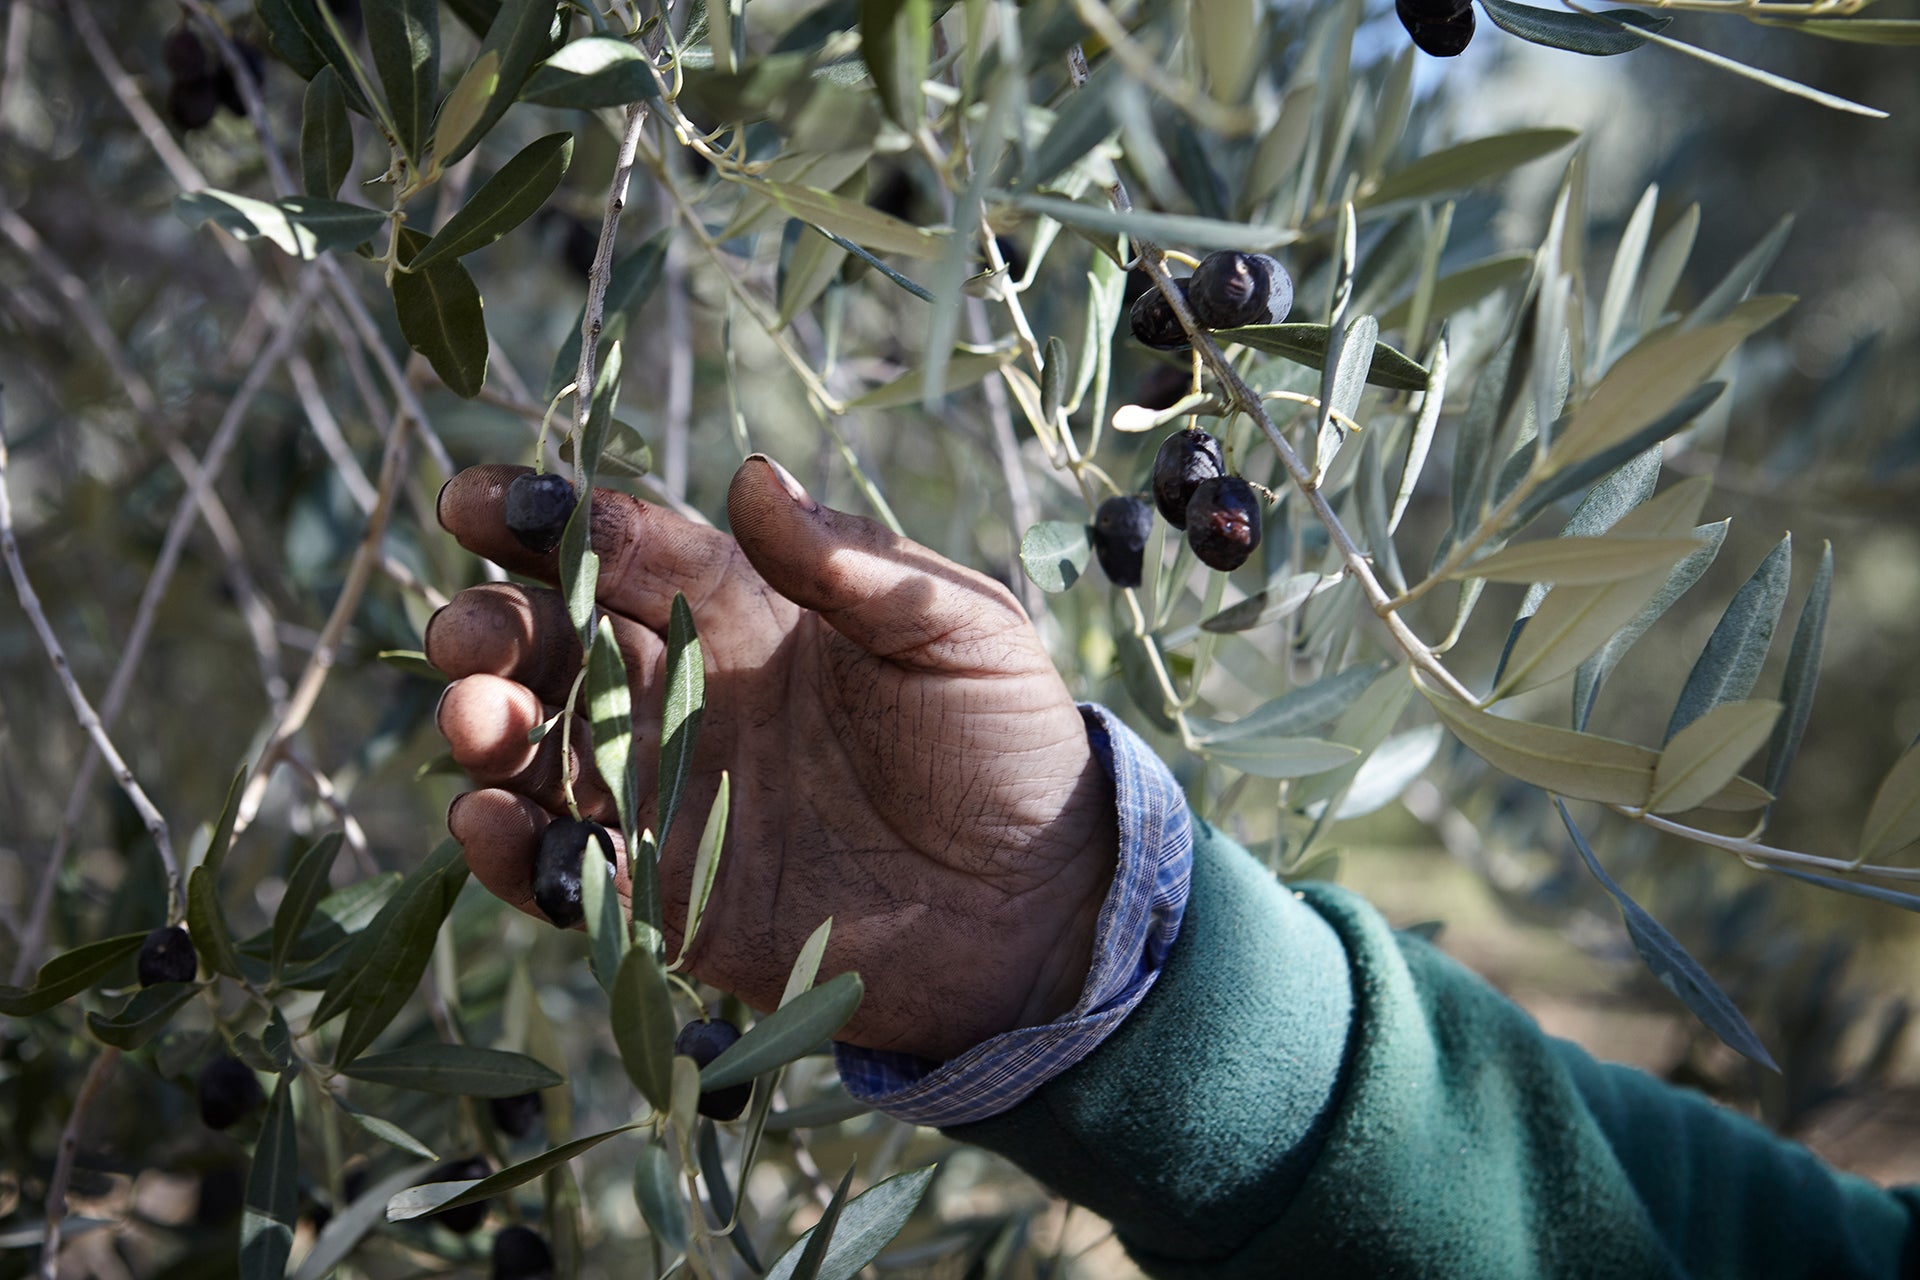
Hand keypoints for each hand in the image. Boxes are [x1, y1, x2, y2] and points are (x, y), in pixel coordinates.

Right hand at [428, 458, 1117, 1060]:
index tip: (474, 503)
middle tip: (466, 633)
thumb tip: (750, 477)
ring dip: (490, 734)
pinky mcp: (672, 900)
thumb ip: (852, 565)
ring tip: (476, 719)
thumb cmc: (1009, 745)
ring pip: (545, 755)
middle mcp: (692, 697)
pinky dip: (517, 851)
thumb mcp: (957, 631)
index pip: (626, 551)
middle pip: (559, 649)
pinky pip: (570, 870)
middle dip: (495, 630)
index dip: (548, 522)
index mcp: (749, 611)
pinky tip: (493, 824)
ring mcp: (674, 799)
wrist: (1043, 906)